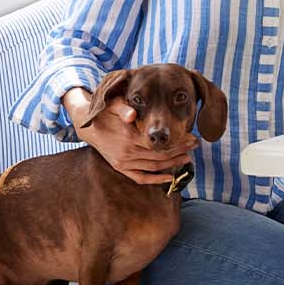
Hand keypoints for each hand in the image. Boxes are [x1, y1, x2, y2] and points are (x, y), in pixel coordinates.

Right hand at [64, 88, 199, 185]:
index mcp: (128, 138)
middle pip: (160, 157)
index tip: (192, 138)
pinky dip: (155, 180)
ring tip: (188, 158)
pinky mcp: (120, 167)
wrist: (88, 126)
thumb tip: (131, 114)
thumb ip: (123, 109)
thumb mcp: (112, 105)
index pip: (159, 144)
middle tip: (195, 146)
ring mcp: (123, 163)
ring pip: (153, 167)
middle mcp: (126, 153)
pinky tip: (170, 177)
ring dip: (172, 164)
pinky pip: (140, 178)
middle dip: (180, 152)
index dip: (177, 142)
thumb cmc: (105, 112)